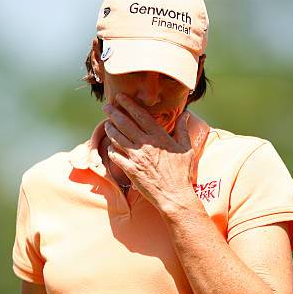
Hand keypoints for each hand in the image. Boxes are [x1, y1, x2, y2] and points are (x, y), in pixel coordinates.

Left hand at [102, 93, 197, 211]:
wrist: (175, 195)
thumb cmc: (182, 173)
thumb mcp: (186, 148)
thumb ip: (183, 130)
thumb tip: (185, 114)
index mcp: (159, 137)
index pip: (140, 115)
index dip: (128, 104)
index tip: (120, 97)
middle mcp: (146, 145)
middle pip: (124, 124)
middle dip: (113, 113)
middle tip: (106, 106)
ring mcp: (137, 158)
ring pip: (117, 138)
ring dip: (110, 129)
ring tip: (107, 124)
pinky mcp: (131, 170)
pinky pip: (116, 156)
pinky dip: (112, 150)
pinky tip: (111, 147)